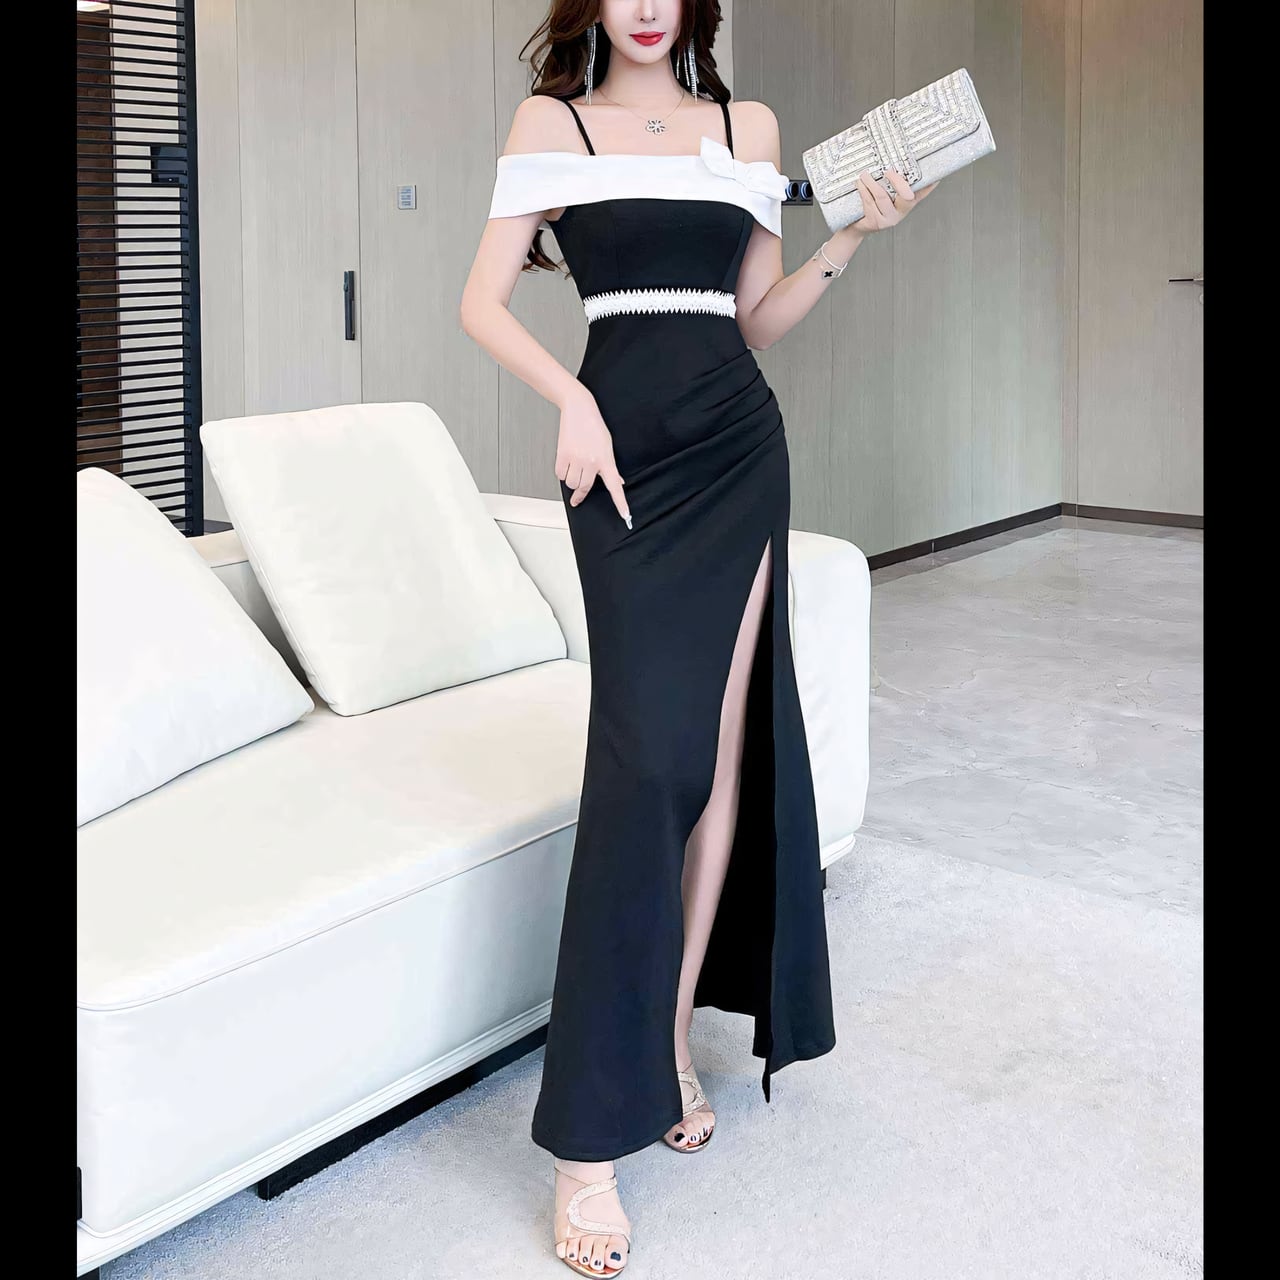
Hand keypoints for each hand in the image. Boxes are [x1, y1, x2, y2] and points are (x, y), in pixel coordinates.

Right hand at [554, 385, 630, 526]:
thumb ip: (611, 467)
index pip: (615, 486)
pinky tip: (566, 462)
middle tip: (578, 494)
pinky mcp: (563, 455)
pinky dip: (562, 472)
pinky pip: (560, 475)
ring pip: (571, 483)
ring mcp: (576, 459)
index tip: (625, 516)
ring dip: (571, 480)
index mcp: (606, 460)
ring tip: (574, 466)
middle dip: (581, 492)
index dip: (620, 503)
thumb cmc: (594, 426)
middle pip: (584, 488)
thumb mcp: (608, 446)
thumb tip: (618, 481)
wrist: (579, 409)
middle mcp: (592, 462)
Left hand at [853, 169, 936, 232]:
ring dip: (872, 183)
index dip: (929, 186)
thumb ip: (892, 183)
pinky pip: (869, 202)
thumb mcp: (885, 195)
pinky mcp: (875, 222)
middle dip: (897, 181)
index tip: (936, 177)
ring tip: (865, 175)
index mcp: (906, 203)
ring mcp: (888, 219)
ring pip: (882, 196)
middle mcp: (900, 212)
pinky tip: (860, 184)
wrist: (857, 227)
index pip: (921, 193)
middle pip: (905, 196)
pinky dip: (863, 190)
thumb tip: (894, 163)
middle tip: (888, 171)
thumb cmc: (872, 207)